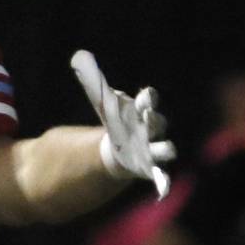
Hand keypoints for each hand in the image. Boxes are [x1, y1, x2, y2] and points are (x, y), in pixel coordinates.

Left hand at [71, 50, 174, 199]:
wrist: (108, 154)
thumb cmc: (110, 125)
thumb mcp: (101, 107)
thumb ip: (94, 86)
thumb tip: (79, 56)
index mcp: (138, 112)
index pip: (147, 103)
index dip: (148, 100)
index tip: (147, 95)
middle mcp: (148, 130)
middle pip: (156, 124)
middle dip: (154, 121)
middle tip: (149, 118)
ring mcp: (150, 151)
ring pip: (163, 150)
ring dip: (164, 150)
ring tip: (166, 151)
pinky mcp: (146, 171)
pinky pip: (158, 176)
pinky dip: (162, 181)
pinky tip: (162, 188)